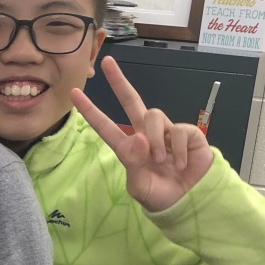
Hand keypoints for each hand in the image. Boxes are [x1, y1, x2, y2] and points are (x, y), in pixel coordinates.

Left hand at [71, 56, 213, 211]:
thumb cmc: (161, 195)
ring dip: (155, 138)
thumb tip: (138, 137)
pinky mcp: (187, 132)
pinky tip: (181, 163)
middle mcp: (145, 135)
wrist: (190, 201)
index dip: (90, 110)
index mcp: (128, 148)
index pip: (105, 125)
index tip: (74, 93)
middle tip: (107, 62)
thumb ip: (134, 163)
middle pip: (131, 101)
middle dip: (118, 81)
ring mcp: (166, 131)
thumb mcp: (140, 187)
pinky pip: (179, 130)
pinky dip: (178, 149)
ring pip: (153, 115)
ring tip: (161, 160)